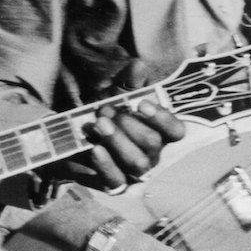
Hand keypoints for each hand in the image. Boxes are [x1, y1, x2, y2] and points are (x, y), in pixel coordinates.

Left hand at [58, 60, 182, 192]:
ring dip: (118, 140)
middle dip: (129, 124)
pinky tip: (95, 148)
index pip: (176, 131)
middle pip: (152, 144)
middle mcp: (152, 155)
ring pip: (137, 162)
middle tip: (107, 110)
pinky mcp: (114, 184)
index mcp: (160, 132)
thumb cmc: (104, 113)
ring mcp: (134, 173)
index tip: (141, 103)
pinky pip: (115, 180)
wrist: (75, 137)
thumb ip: (128, 82)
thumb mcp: (115, 93)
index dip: (162, 118)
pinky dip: (106, 163)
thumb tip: (138, 65)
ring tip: (100, 123)